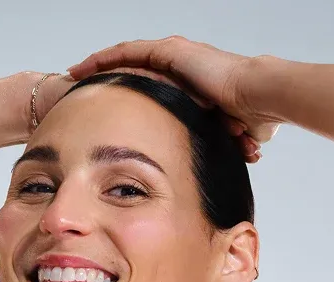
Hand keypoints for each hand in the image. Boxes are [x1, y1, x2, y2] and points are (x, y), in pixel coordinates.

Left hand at [64, 36, 279, 162]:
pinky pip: (127, 53)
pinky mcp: (170, 52)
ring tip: (75, 74)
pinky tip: (84, 67)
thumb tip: (211, 178)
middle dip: (109, 80)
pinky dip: (104, 60)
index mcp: (189, 85)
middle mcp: (179, 67)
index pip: (151, 88)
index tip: (107, 111)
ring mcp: (174, 57)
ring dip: (99, 67)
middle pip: (135, 72)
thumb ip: (211, 149)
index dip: (128, 97)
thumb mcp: (221, 139)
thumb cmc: (250, 121)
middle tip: (82, 89)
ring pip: (126, 59)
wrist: (258, 96)